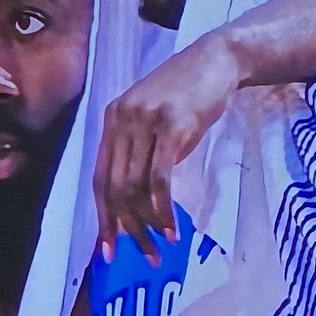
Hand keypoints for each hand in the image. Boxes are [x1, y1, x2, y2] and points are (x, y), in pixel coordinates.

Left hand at [94, 29, 240, 258]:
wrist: (217, 60)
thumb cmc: (189, 94)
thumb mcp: (154, 119)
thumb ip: (140, 151)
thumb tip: (138, 200)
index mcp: (111, 120)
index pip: (98, 179)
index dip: (103, 217)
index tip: (110, 249)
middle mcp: (121, 120)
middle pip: (113, 188)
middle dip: (126, 229)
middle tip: (144, 255)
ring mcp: (144, 122)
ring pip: (134, 187)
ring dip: (147, 224)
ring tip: (162, 246)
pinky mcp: (171, 126)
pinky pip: (159, 179)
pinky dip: (164, 209)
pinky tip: (174, 227)